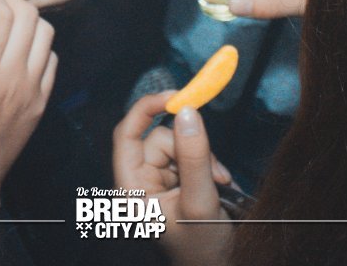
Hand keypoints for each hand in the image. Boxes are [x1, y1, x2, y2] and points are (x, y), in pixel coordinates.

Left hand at [113, 93, 233, 265]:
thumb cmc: (202, 250)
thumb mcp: (200, 201)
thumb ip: (194, 156)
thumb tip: (188, 112)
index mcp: (130, 189)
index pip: (127, 135)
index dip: (147, 109)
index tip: (177, 96)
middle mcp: (139, 183)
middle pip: (160, 138)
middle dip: (191, 147)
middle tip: (216, 173)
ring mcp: (158, 183)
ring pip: (179, 145)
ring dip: (203, 159)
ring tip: (219, 185)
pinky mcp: (176, 183)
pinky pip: (190, 156)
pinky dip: (207, 165)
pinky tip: (219, 185)